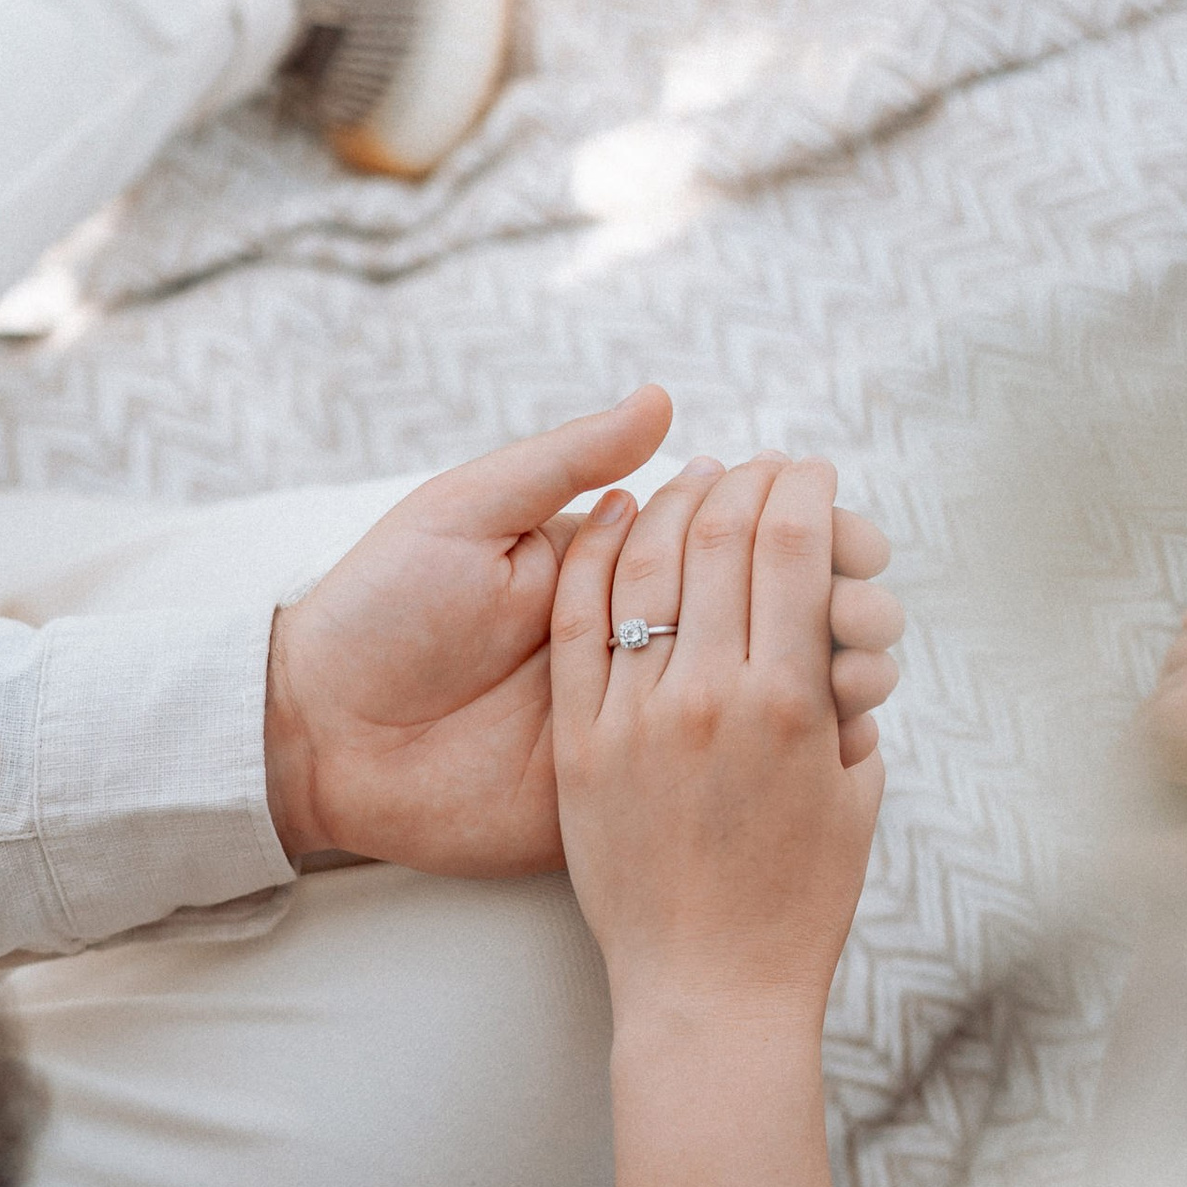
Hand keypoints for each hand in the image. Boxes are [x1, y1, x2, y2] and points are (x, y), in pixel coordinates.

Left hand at [266, 393, 903, 874]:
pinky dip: (784, 757)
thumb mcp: (467, 515)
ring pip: (758, 695)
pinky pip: (713, 771)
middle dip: (837, 606)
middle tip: (868, 609)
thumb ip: (563, 463)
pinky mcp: (616, 785)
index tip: (853, 533)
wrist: (318, 732)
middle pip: (765, 616)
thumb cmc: (380, 608)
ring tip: (862, 672)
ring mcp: (631, 715)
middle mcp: (633, 636)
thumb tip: (663, 400)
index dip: (803, 531)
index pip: (732, 537)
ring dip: (830, 679)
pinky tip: (838, 735)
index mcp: (608, 566)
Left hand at [550, 454, 886, 1029]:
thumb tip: (844, 648)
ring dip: (675, 501)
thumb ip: (849, 718)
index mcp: (794, 704)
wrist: (704, 995)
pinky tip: (610, 517)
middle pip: (725, 540)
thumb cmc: (799, 911)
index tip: (808, 470)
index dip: (802, 492)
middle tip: (757, 460)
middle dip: (747, 482)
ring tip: (694, 474)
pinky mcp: (582, 747)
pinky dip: (596, 558)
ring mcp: (639, 718)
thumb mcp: (854, 805)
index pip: (795, 550)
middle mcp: (714, 696)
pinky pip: (583, 627)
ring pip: (651, 565)